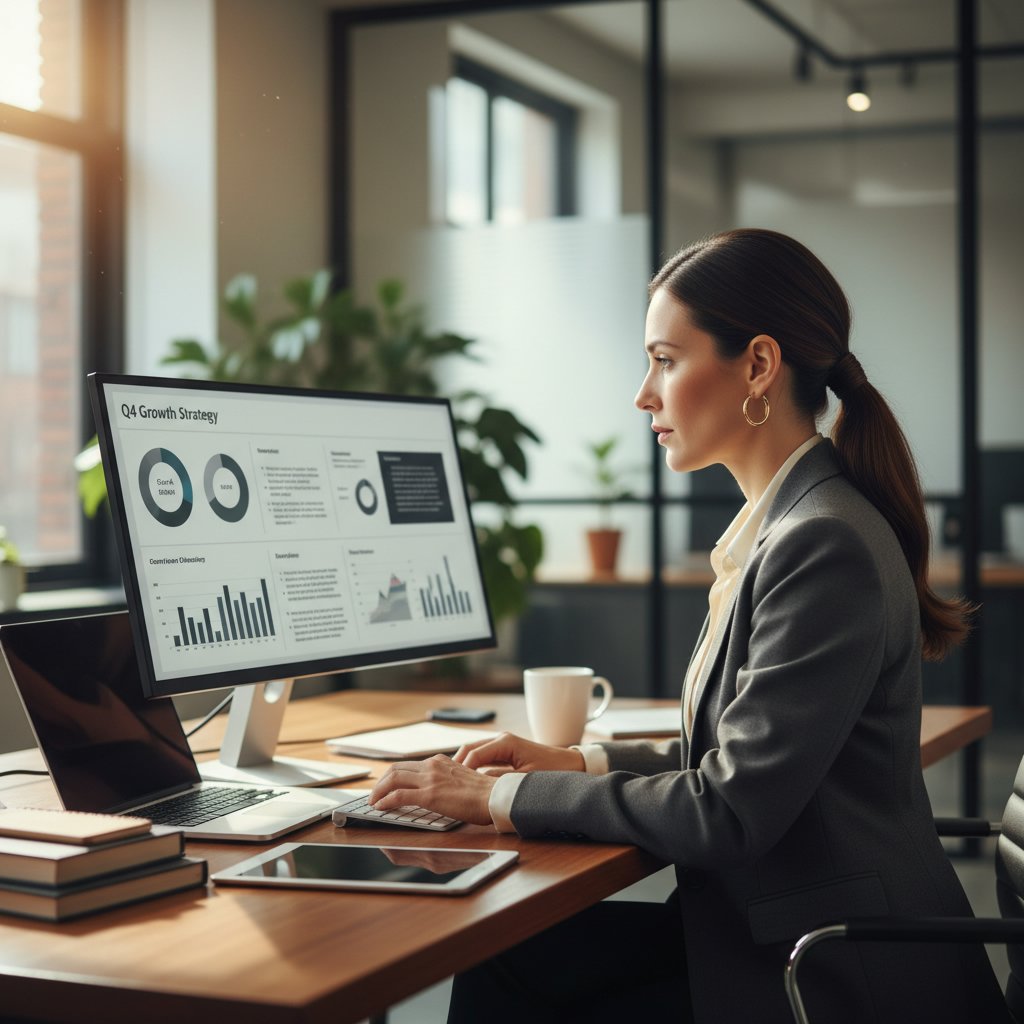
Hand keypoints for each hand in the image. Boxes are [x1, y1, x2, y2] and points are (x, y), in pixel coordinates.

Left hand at [368, 754, 496, 825]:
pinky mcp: (429, 795)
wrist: (494, 796)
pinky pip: (399, 795)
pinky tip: (380, 807)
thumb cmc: (483, 793)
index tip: (386, 785)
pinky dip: (385, 801)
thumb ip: (445, 780)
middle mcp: (432, 766)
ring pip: (393, 779)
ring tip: (373, 801)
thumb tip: (435, 791)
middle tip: (375, 794)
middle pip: (396, 769)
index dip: (393, 776)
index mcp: (440, 761)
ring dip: (378, 791)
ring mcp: (430, 779)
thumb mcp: (461, 778)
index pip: (408, 765)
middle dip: (381, 782)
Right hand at [453, 731, 586, 774]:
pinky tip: (468, 782)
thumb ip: (499, 781)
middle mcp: (501, 740)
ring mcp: (503, 745)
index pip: (473, 755)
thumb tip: (477, 786)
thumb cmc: (552, 772)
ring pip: (474, 753)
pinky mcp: (506, 753)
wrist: (572, 766)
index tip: (452, 786)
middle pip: (469, 750)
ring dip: (463, 766)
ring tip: (453, 783)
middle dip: (456, 766)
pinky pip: (483, 758)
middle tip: (445, 783)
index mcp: (505, 742)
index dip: (461, 771)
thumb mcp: (525, 780)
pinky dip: (473, 767)